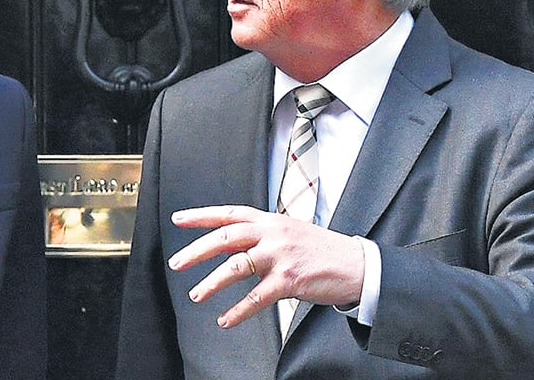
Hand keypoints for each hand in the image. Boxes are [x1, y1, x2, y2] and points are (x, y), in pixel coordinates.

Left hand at [167, 205, 364, 328]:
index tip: (178, 219)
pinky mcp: (290, 280)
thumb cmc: (320, 250)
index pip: (228, 213)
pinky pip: (257, 297)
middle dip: (196, 251)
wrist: (356, 264)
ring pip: (236, 266)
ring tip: (196, 294)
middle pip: (225, 237)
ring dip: (212, 282)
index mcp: (268, 220)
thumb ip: (260, 236)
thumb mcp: (288, 232)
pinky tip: (226, 319)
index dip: (201, 215)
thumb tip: (230, 244)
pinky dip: (238, 310)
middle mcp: (271, 234)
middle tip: (176, 263)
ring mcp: (280, 256)